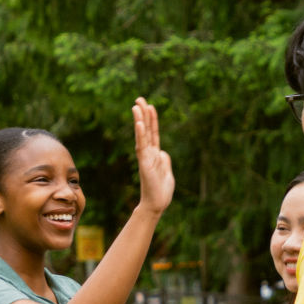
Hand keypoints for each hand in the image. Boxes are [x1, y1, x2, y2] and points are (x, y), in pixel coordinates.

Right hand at [132, 97, 174, 214]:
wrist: (157, 205)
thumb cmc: (161, 191)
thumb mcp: (167, 171)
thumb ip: (164, 160)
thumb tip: (162, 151)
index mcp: (155, 154)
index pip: (153, 133)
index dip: (152, 119)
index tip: (150, 106)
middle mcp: (149, 153)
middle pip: (146, 130)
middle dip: (143, 114)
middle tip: (139, 98)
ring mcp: (146, 157)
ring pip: (142, 136)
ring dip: (139, 120)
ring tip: (136, 106)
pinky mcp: (144, 164)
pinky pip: (142, 147)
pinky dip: (140, 135)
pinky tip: (139, 124)